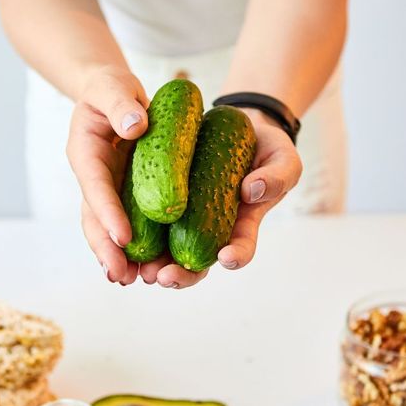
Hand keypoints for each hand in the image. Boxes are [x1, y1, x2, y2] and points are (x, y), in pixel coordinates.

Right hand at [67, 66, 148, 284]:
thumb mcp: (113, 87)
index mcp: (86, 154)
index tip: (124, 237)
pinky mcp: (124, 196)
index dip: (108, 213)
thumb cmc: (110, 90)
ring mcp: (108, 190)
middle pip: (95, 219)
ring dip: (117, 256)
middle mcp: (94, 179)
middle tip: (120, 277)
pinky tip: (147, 268)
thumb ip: (120, 104)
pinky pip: (129, 223)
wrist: (111, 97)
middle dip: (106, 249)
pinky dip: (134, 247)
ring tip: (130, 281)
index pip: (95, 187)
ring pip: (108, 229)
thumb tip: (134, 127)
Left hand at [139, 109, 302, 287]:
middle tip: (165, 278)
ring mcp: (188, 216)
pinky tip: (122, 242)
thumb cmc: (268, 150)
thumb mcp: (283, 159)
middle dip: (182, 275)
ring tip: (142, 271)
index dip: (235, 254)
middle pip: (197, 261)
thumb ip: (277, 176)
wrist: (242, 128)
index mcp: (242, 223)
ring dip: (154, 264)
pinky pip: (151, 221)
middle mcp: (212, 227)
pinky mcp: (166, 198)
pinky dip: (138, 234)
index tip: (226, 257)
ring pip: (169, 249)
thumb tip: (250, 191)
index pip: (240, 246)